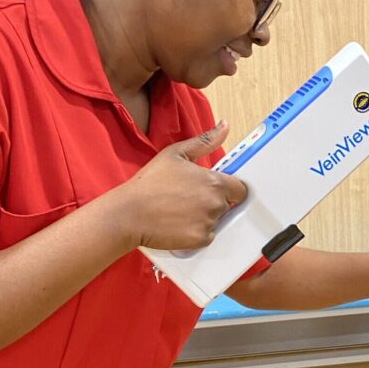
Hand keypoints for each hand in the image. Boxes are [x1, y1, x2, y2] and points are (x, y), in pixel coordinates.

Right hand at [109, 121, 248, 250]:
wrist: (129, 214)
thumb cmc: (149, 183)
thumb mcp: (176, 153)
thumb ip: (205, 141)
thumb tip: (224, 127)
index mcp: (215, 182)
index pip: (239, 189)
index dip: (229, 189)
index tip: (215, 189)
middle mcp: (216, 203)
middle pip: (227, 205)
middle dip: (213, 202)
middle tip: (189, 199)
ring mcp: (209, 223)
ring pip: (216, 221)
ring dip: (204, 218)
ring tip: (180, 211)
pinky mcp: (199, 240)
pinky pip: (206, 237)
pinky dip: (196, 234)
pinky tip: (179, 224)